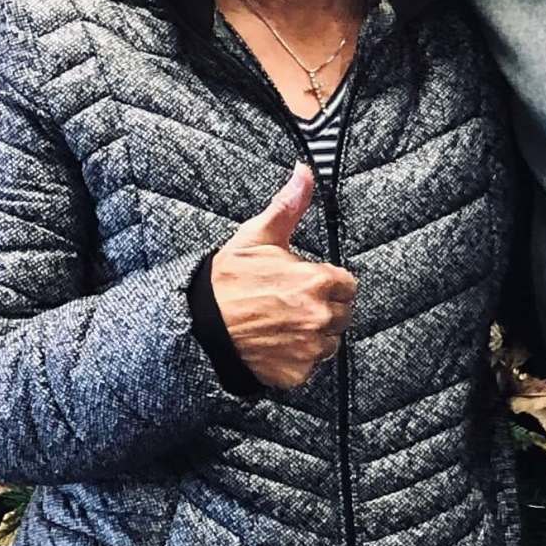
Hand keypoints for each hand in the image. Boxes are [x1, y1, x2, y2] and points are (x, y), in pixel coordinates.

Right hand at [209, 166, 357, 390]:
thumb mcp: (257, 237)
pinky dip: (298, 358)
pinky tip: (276, 343)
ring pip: (329, 342)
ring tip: (283, 323)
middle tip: (292, 303)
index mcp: (316, 281)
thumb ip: (288, 206)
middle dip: (324, 307)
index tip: (308, 282)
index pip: (347, 285)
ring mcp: (308, 348)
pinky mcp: (296, 373)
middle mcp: (318, 317)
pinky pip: (311, 366)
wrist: (198, 326)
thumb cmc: (227, 280)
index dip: (328, 282)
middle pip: (342, 314)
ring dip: (314, 334)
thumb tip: (305, 171)